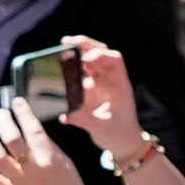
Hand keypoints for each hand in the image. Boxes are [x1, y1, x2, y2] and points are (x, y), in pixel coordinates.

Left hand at [0, 101, 96, 184]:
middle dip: (2, 121)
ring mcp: (19, 183)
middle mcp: (33, 169)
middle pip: (11, 139)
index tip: (16, 101)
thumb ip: (49, 148)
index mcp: (50, 159)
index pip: (32, 128)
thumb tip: (30, 130)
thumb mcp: (67, 165)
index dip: (22, 111)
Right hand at [64, 38, 144, 159]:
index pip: (114, 60)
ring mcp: (102, 84)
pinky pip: (82, 75)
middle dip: (85, 45)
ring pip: (91, 61)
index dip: (100, 55)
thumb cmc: (119, 135)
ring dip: (77, 54)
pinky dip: (72, 70)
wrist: (124, 143)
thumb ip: (84, 121)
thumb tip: (65, 115)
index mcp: (120, 86)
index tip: (84, 60)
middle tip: (66, 41)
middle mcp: (112, 81)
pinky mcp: (93, 91)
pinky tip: (60, 69)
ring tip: (61, 49)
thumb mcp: (102, 129)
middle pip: (101, 53)